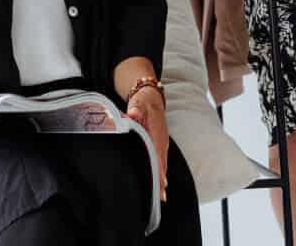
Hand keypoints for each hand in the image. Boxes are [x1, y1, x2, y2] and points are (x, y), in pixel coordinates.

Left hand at [125, 87, 169, 201]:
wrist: (152, 97)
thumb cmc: (144, 102)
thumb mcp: (138, 103)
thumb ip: (135, 109)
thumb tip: (132, 114)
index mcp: (156, 132)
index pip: (158, 153)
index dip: (159, 168)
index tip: (161, 182)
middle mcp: (162, 140)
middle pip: (162, 163)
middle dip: (162, 180)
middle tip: (161, 198)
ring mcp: (162, 142)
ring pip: (163, 163)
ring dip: (162, 179)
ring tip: (161, 196)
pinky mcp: (160, 143)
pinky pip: (161, 160)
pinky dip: (161, 172)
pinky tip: (160, 182)